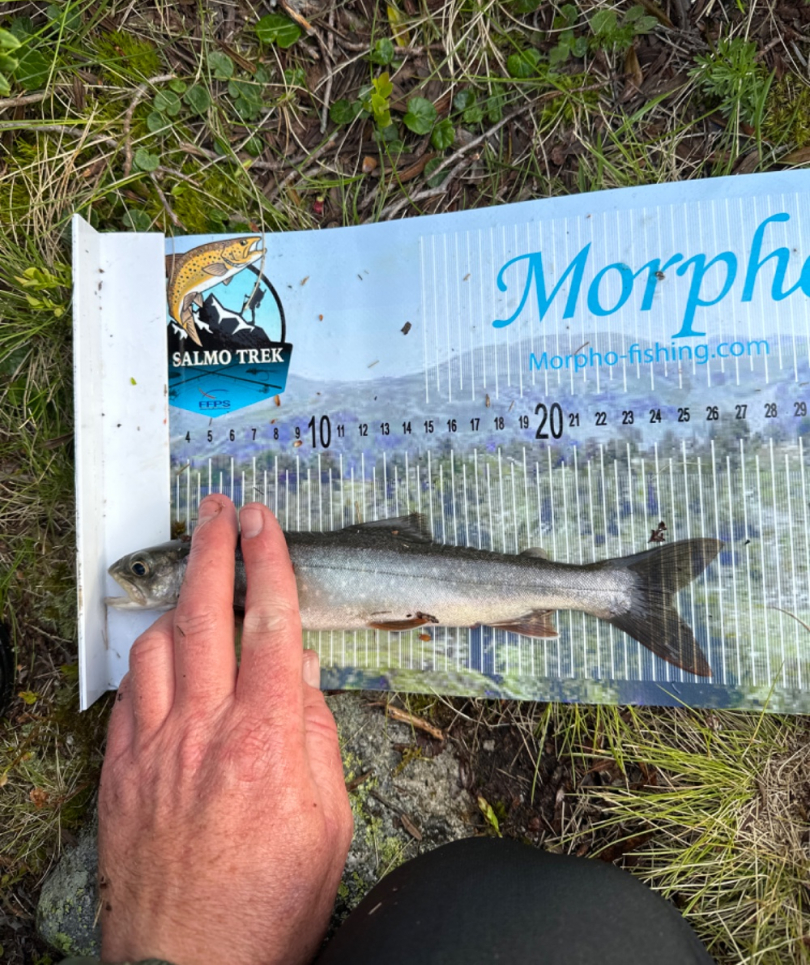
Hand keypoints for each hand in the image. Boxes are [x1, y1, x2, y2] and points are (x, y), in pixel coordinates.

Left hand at [98, 496, 352, 964]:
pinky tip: (160, 659)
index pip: (270, 624)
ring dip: (177, 603)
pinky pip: (127, 697)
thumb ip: (317, 737)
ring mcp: (154, 751)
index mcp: (267, 740)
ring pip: (156, 646)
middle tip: (218, 510)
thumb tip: (305, 675)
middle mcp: (205, 731)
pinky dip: (146, 663)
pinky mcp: (120, 776)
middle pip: (206, 614)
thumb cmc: (271, 906)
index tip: (264, 522)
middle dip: (213, 550)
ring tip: (194, 585)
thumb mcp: (330, 823)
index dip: (269, 561)